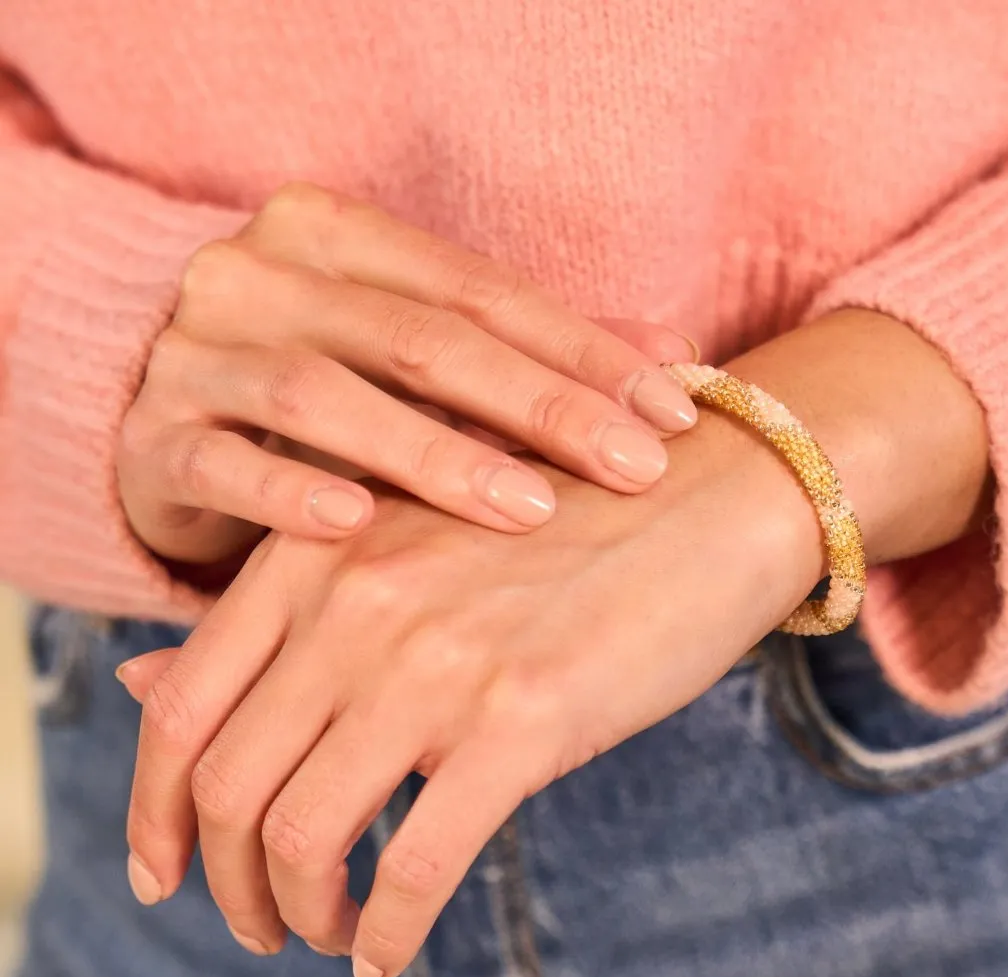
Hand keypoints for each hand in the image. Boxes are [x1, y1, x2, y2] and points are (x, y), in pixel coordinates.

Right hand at [117, 181, 698, 564]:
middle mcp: (260, 274)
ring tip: (528, 511)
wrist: (158, 415)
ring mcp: (196, 354)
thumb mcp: (420, 359)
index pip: (482, 291)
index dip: (584, 350)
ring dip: (432, 454)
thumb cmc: (324, 387)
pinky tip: (359, 526)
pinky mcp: (150, 439)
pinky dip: (288, 493)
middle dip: (536, 407)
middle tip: (631, 469)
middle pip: (419, 337)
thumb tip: (676, 358)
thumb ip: (530, 352)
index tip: (674, 414)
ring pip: (322, 394)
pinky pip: (220, 463)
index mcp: (336, 237)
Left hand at [120, 310, 989, 976]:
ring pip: (304, 838)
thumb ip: (275, 619)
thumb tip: (138, 691)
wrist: (705, 496)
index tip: (165, 877)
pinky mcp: (522, 719)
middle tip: (262, 927)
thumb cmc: (559, 525)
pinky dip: (389, 931)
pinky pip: (417, 865)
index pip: (179, 708)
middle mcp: (355, 603)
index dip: (152, 812)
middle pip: (227, 789)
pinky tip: (392, 950)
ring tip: (332, 937)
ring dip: (299, 916)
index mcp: (315, 554)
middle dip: (229, 886)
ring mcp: (435, 661)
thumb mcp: (402, 545)